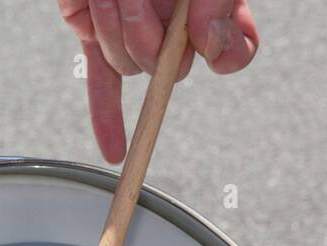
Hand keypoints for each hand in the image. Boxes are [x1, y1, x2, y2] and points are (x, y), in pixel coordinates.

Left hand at [58, 0, 259, 161]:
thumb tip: (207, 42)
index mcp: (208, 7)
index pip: (233, 52)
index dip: (224, 50)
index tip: (205, 28)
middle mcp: (175, 26)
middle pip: (172, 67)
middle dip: (155, 32)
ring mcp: (132, 31)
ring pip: (129, 64)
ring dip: (119, 27)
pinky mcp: (93, 31)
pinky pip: (102, 86)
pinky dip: (107, 119)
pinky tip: (114, 149)